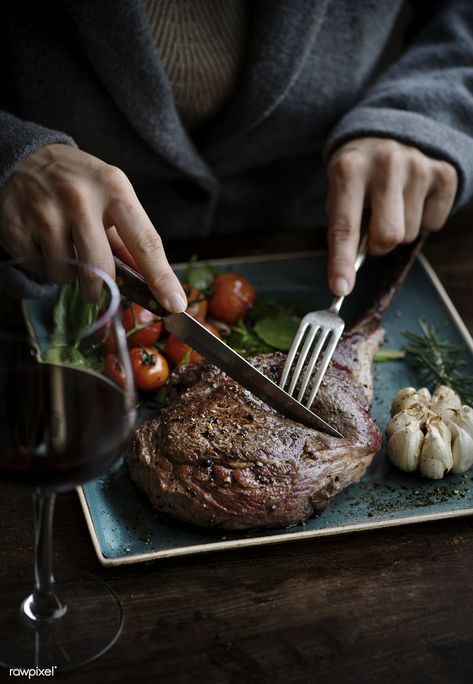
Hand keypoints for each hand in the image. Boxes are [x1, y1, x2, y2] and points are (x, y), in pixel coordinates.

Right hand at [0, 143, 186, 308]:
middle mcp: (80, 198)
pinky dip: (41, 263)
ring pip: (66, 274)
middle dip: (100, 289)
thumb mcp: (111, 196)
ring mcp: (45, 211)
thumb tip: (157, 284)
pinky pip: (37, 267)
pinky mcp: (17, 225)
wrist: (24, 157)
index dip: (161, 277)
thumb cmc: (79, 184)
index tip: (175, 304)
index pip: (145, 242)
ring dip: (67, 273)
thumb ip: (132, 239)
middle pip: (102, 269)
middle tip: (96, 290)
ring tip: (63, 247)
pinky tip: (41, 239)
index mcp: (114, 189)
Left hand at [326, 137, 457, 295]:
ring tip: (393, 204)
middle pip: (388, 236)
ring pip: (410, 234)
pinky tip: (413, 198)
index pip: (345, 226)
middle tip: (373, 229)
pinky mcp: (445, 173)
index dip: (342, 261)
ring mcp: (419, 166)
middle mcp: (386, 164)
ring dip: (400, 230)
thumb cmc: (360, 172)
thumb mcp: (340, 188)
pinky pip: (433, 224)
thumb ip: (343, 225)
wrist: (392, 129)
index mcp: (350, 170)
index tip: (341, 288)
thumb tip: (346, 275)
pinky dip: (422, 220)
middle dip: (379, 245)